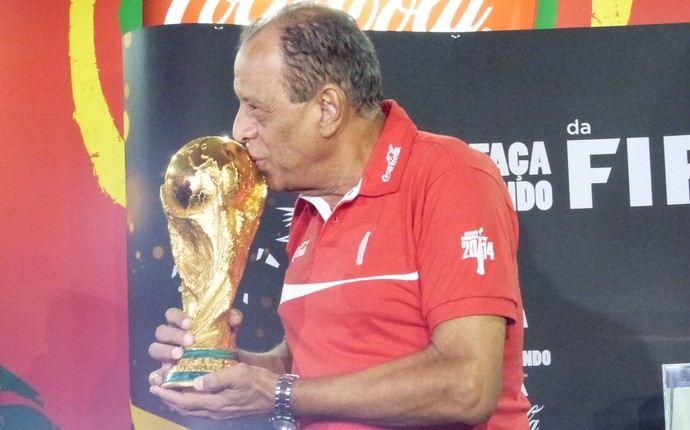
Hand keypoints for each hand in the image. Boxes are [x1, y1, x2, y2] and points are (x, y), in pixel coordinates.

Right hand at [147, 308, 243, 386]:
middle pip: (161, 331)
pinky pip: (153, 375)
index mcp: (181, 325)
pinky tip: (161, 379)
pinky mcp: (165, 373)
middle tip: (190, 341)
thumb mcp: (227, 332)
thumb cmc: (218, 343)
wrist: (221, 366)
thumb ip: (232, 322)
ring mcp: (165, 355)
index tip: (190, 324)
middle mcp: (170, 338)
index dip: (177, 317)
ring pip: (154, 349)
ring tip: (179, 355)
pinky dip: (155, 377)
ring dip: (165, 351)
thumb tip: (234, 316)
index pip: (171, 314)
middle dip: (174, 335)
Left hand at [149, 362, 278, 418]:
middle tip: (158, 388)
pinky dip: (190, 404)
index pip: (185, 401)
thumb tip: (195, 383)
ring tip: (170, 392)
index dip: (168, 395)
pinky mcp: (226, 412)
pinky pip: (201, 411)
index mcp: (216, 403)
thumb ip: (216, 379)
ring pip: (192, 412)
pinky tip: (191, 396)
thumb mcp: (239, 374)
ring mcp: (221, 414)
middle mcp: (215, 412)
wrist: (277, 396)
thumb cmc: (259, 382)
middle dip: (169, 400)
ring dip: (178, 403)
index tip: (155, 387)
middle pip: (185, 409)